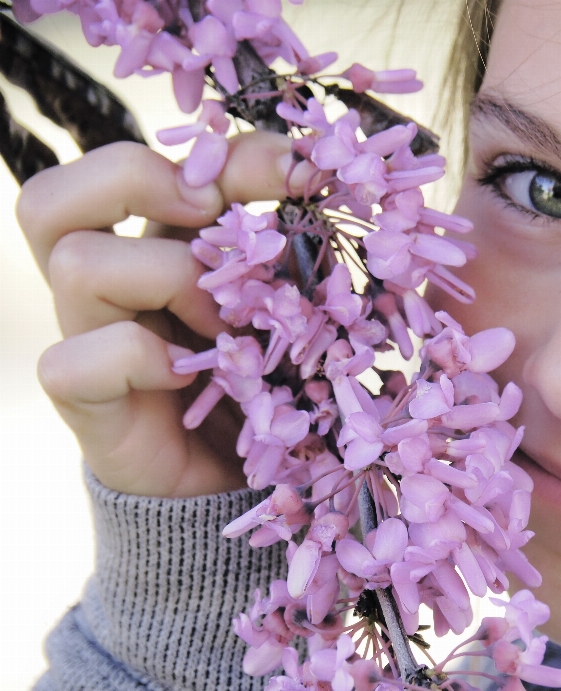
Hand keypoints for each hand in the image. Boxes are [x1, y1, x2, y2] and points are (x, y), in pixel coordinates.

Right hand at [16, 133, 299, 496]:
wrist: (235, 478)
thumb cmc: (264, 378)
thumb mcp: (280, 299)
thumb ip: (281, 240)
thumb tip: (316, 170)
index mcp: (153, 246)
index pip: (154, 165)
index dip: (223, 153)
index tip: (305, 172)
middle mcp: (108, 283)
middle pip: (53, 197)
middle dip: (137, 179)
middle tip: (210, 212)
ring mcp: (87, 339)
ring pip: (75, 264)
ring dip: (170, 282)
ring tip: (228, 328)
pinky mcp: (86, 401)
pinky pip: (74, 362)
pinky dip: (140, 359)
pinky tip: (189, 377)